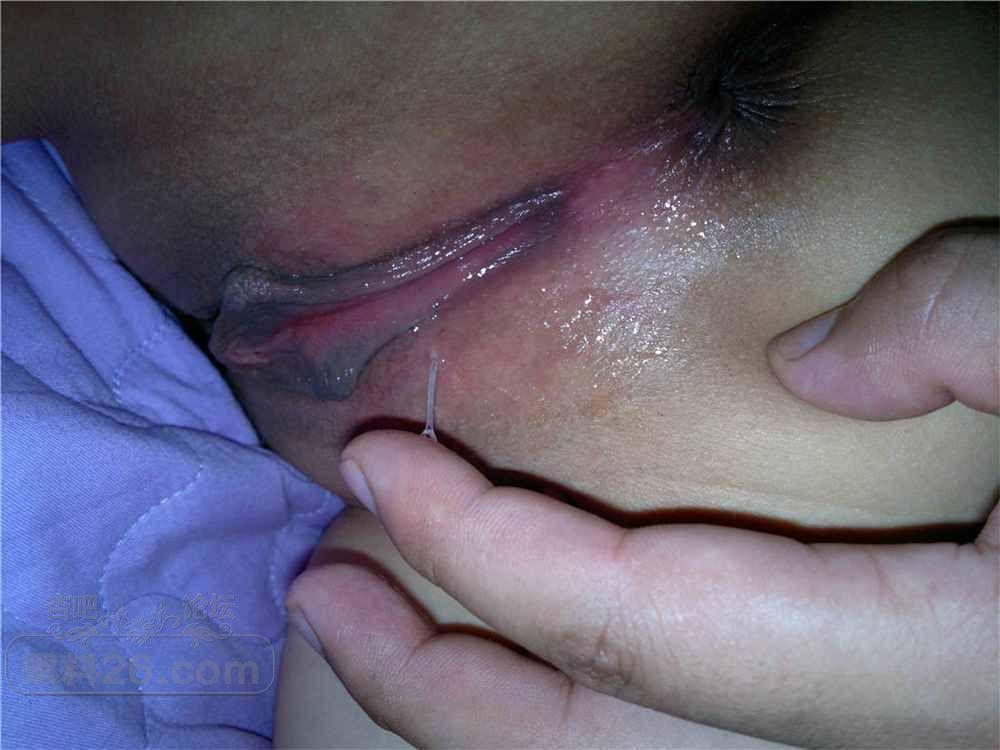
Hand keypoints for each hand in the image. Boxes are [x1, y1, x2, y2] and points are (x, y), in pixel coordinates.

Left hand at [287, 224, 997, 747]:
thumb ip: (976, 329)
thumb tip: (808, 362)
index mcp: (938, 667)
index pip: (645, 629)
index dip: (490, 549)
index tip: (377, 463)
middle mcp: (875, 730)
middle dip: (432, 682)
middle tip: (312, 596)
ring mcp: (852, 725)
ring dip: (474, 691)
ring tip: (363, 615)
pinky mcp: (850, 691)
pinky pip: (663, 713)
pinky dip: (560, 675)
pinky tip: (504, 617)